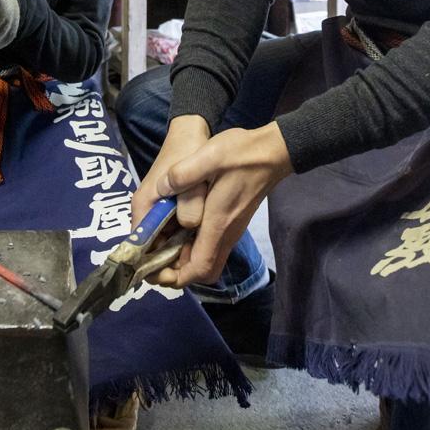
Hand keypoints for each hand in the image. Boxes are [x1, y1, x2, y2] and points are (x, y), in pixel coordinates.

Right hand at [131, 115, 210, 255]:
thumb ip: (190, 204)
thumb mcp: (192, 178)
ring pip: (161, 242)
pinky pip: (170, 231)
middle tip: (194, 267)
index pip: (137, 250)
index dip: (154, 268)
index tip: (176, 276)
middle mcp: (144, 212)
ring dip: (177, 252)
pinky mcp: (165, 207)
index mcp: (142, 208)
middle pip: (150, 249)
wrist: (190, 130)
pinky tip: (200, 241)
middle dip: (169, 262)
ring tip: (199, 257)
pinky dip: (182, 239)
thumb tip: (190, 227)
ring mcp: (154, 209)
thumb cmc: (187, 152)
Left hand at [143, 122, 293, 288]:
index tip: (156, 268)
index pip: (200, 268)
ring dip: (185, 259)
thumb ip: (184, 173)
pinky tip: (181, 227)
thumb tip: (161, 188)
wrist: (274, 152)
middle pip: (204, 272)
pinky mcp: (233, 222)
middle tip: (156, 255)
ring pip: (208, 260)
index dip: (177, 276)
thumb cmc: (243, 154)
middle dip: (178, 272)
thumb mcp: (210, 155)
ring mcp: (232, 229)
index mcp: (218, 223)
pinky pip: (212, 247)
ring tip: (163, 241)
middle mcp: (227, 233)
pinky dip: (194, 247)